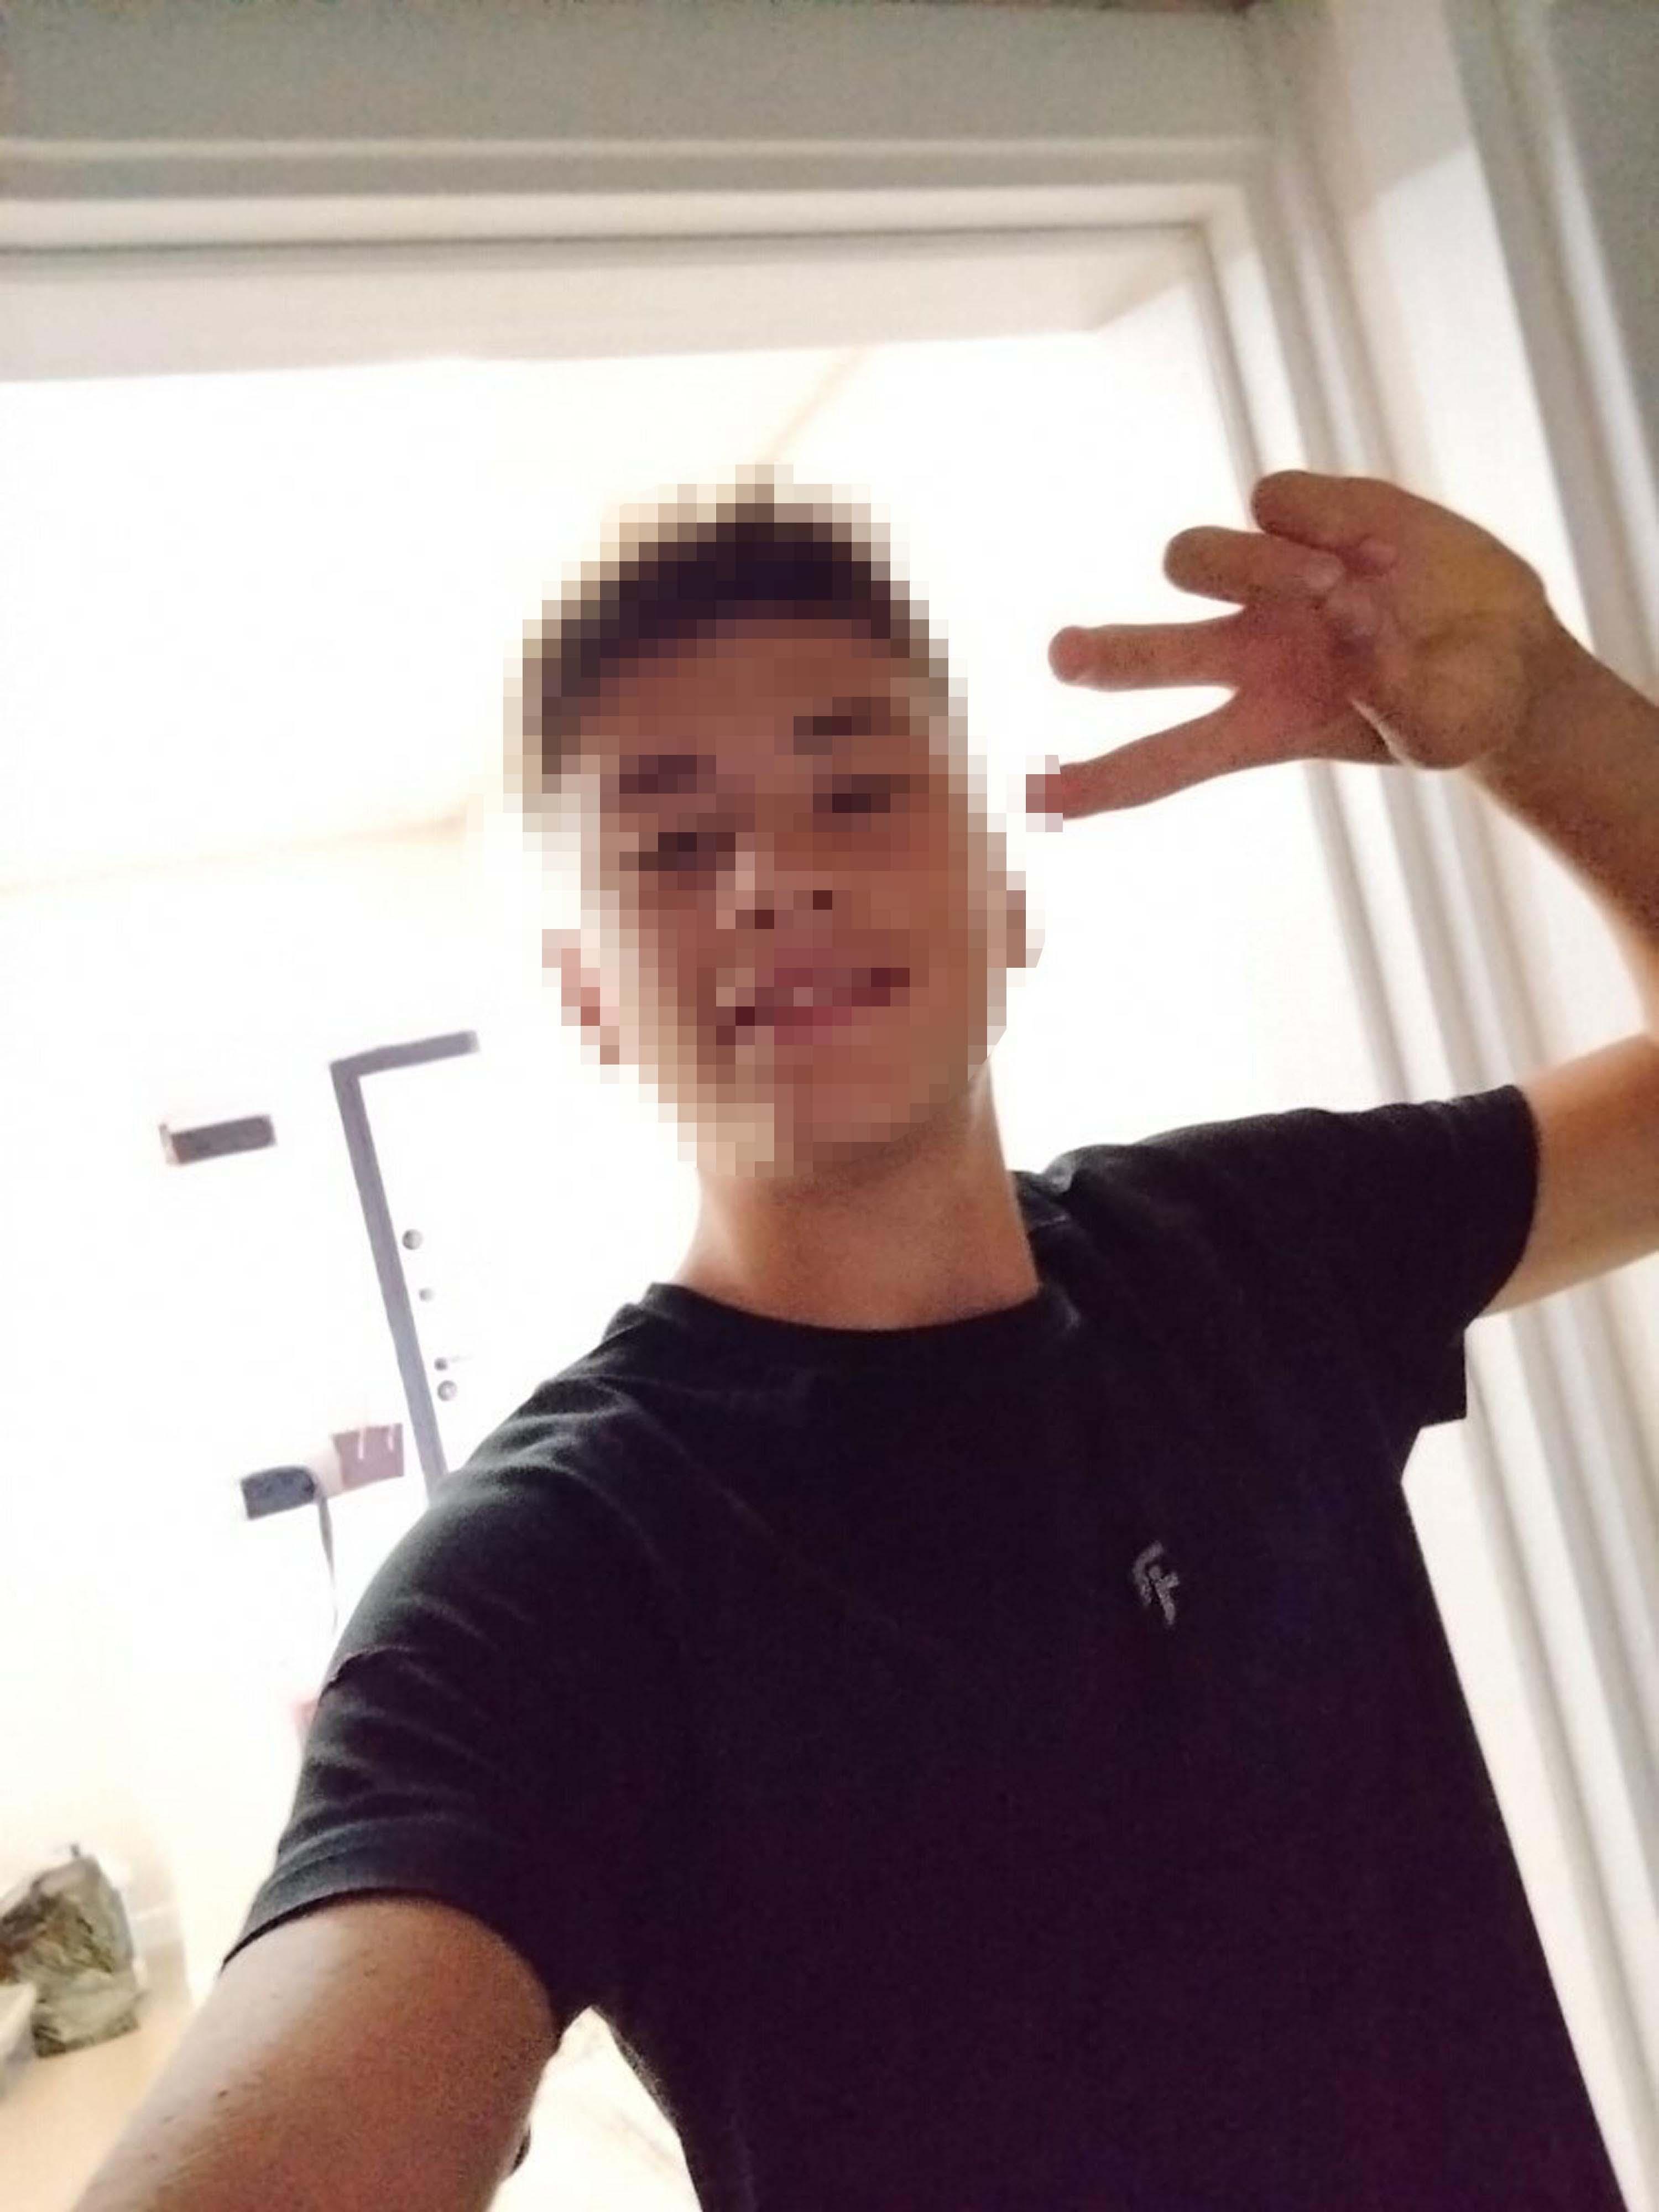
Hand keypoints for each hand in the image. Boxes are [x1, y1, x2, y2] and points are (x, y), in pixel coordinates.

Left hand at [1027, 470, 1581, 820]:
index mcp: (1259, 726)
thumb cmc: (1459, 708)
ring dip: (1257, 569)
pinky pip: (1274, 500)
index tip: (1027, 802)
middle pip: (1140, 655)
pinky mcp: (1302, 513)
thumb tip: (1342, 618)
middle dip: (1102, 655)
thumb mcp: (1440, 731)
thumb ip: (1396, 698)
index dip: (1095, 783)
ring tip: (1337, 589)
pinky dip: (1323, 519)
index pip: (1159, 763)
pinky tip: (1381, 549)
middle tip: (1065, 658)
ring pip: (1191, 559)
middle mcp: (1244, 653)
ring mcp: (1265, 580)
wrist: (1506, 648)